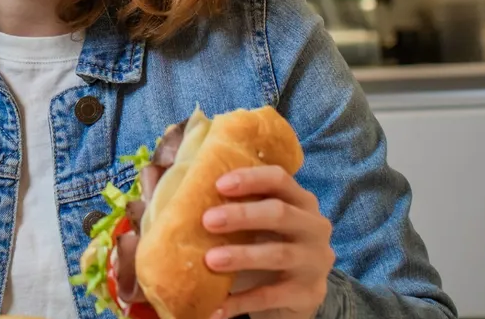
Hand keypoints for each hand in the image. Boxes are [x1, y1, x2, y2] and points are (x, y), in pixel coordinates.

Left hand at [201, 166, 334, 318]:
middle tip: (207, 220)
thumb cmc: (265, 245)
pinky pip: (271, 296)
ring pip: (278, 254)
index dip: (251, 178)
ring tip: (210, 260)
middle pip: (280, 213)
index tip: (219, 185)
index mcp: (300, 201)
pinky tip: (215, 307)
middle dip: (242, 215)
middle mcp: (314, 227)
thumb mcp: (257, 223)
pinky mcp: (308, 294)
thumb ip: (233, 204)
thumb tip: (169, 187)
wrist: (294, 294)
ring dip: (242, 256)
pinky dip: (241, 301)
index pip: (280, 179)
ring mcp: (315, 261)